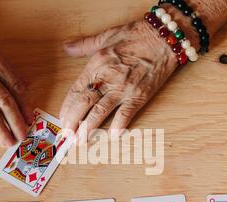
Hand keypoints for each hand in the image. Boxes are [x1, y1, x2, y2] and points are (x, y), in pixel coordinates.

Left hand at [60, 19, 177, 142]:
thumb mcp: (106, 36)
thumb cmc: (137, 34)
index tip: (62, 119)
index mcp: (97, 64)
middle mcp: (107, 78)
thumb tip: (67, 47)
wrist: (164, 37)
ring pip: (100, 112)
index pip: (76, 90)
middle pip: (84, 104)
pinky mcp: (139, 95)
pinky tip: (112, 136)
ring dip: (89, 128)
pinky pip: (126, 114)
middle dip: (73, 122)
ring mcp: (123, 88)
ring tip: (81, 141)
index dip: (67, 108)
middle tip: (67, 136)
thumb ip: (84, 45)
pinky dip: (118, 126)